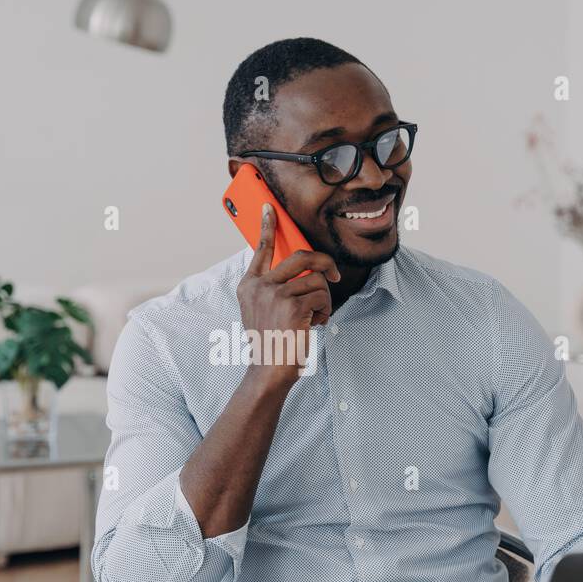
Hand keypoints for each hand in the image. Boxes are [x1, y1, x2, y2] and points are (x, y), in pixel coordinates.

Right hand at [235, 203, 339, 386]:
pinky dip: (324, 312)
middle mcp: (259, 286)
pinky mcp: (292, 305)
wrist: (268, 372)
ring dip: (324, 300)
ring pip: (317, 280)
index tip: (269, 209)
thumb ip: (272, 289)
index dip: (267, 227)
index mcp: (249, 286)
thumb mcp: (261, 312)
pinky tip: (313, 325)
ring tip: (314, 317)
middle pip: (302, 256)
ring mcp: (275, 294)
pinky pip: (322, 297)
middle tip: (333, 275)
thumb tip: (301, 271)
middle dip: (325, 263)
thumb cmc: (271, 344)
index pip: (261, 250)